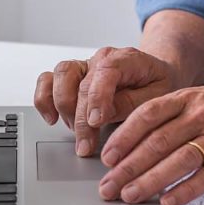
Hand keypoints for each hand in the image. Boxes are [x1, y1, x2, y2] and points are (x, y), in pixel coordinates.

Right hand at [33, 47, 179, 156]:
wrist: (154, 75)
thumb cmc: (158, 85)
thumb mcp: (158, 95)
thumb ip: (133, 103)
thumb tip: (107, 113)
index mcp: (126, 58)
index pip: (106, 71)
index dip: (98, 97)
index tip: (97, 121)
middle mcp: (101, 58)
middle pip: (81, 83)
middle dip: (81, 119)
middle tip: (86, 145)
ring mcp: (84, 66)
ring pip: (60, 76)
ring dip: (63, 107)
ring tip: (75, 132)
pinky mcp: (71, 77)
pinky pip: (47, 80)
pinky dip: (44, 99)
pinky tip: (52, 119)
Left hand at [98, 83, 203, 204]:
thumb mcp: (199, 99)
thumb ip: (169, 117)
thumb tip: (130, 145)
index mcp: (188, 97)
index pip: (147, 115)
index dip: (124, 137)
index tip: (106, 158)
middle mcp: (202, 114)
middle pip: (158, 142)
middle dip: (128, 167)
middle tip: (108, 187)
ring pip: (178, 160)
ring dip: (150, 181)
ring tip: (130, 196)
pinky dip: (184, 191)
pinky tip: (167, 202)